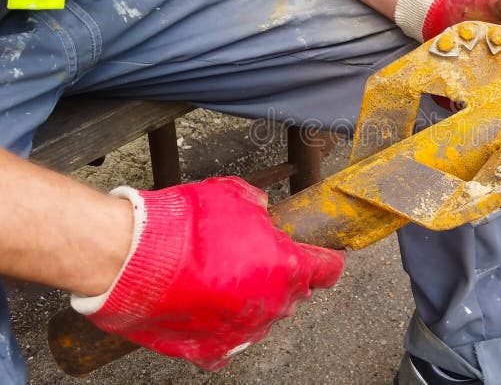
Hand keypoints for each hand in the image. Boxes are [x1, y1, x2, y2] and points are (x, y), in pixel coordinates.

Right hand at [71, 177, 344, 370]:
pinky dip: (221, 329)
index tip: (323, 258)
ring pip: (262, 318)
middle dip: (282, 278)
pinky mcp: (209, 349)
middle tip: (254, 260)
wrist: (130, 256)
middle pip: (294, 294)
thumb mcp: (232, 194)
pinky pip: (226, 344)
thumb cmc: (182, 225)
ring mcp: (242, 330)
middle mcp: (271, 304)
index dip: (326, 260)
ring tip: (222, 281)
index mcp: (286, 267)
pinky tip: (206, 310)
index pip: (327, 270)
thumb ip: (257, 205)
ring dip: (252, 302)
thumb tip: (261, 210)